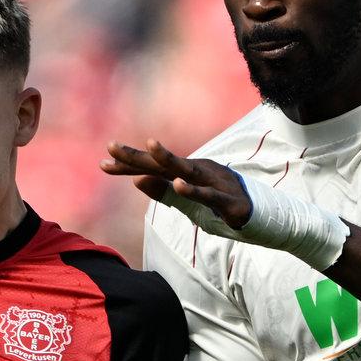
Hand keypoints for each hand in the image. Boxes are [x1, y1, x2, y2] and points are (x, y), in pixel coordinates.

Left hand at [103, 139, 252, 232]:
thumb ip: (162, 191)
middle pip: (163, 163)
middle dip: (137, 155)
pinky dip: (194, 190)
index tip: (102, 163)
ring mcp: (214, 183)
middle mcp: (198, 171)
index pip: (152, 167)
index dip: (128, 164)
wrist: (258, 215)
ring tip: (149, 147)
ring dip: (168, 159)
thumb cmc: (219, 203)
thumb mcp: (184, 201)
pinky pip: (208, 194)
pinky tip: (179, 184)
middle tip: (111, 146)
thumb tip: (135, 180)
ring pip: (188, 169)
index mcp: (186, 171)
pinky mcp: (228, 200)